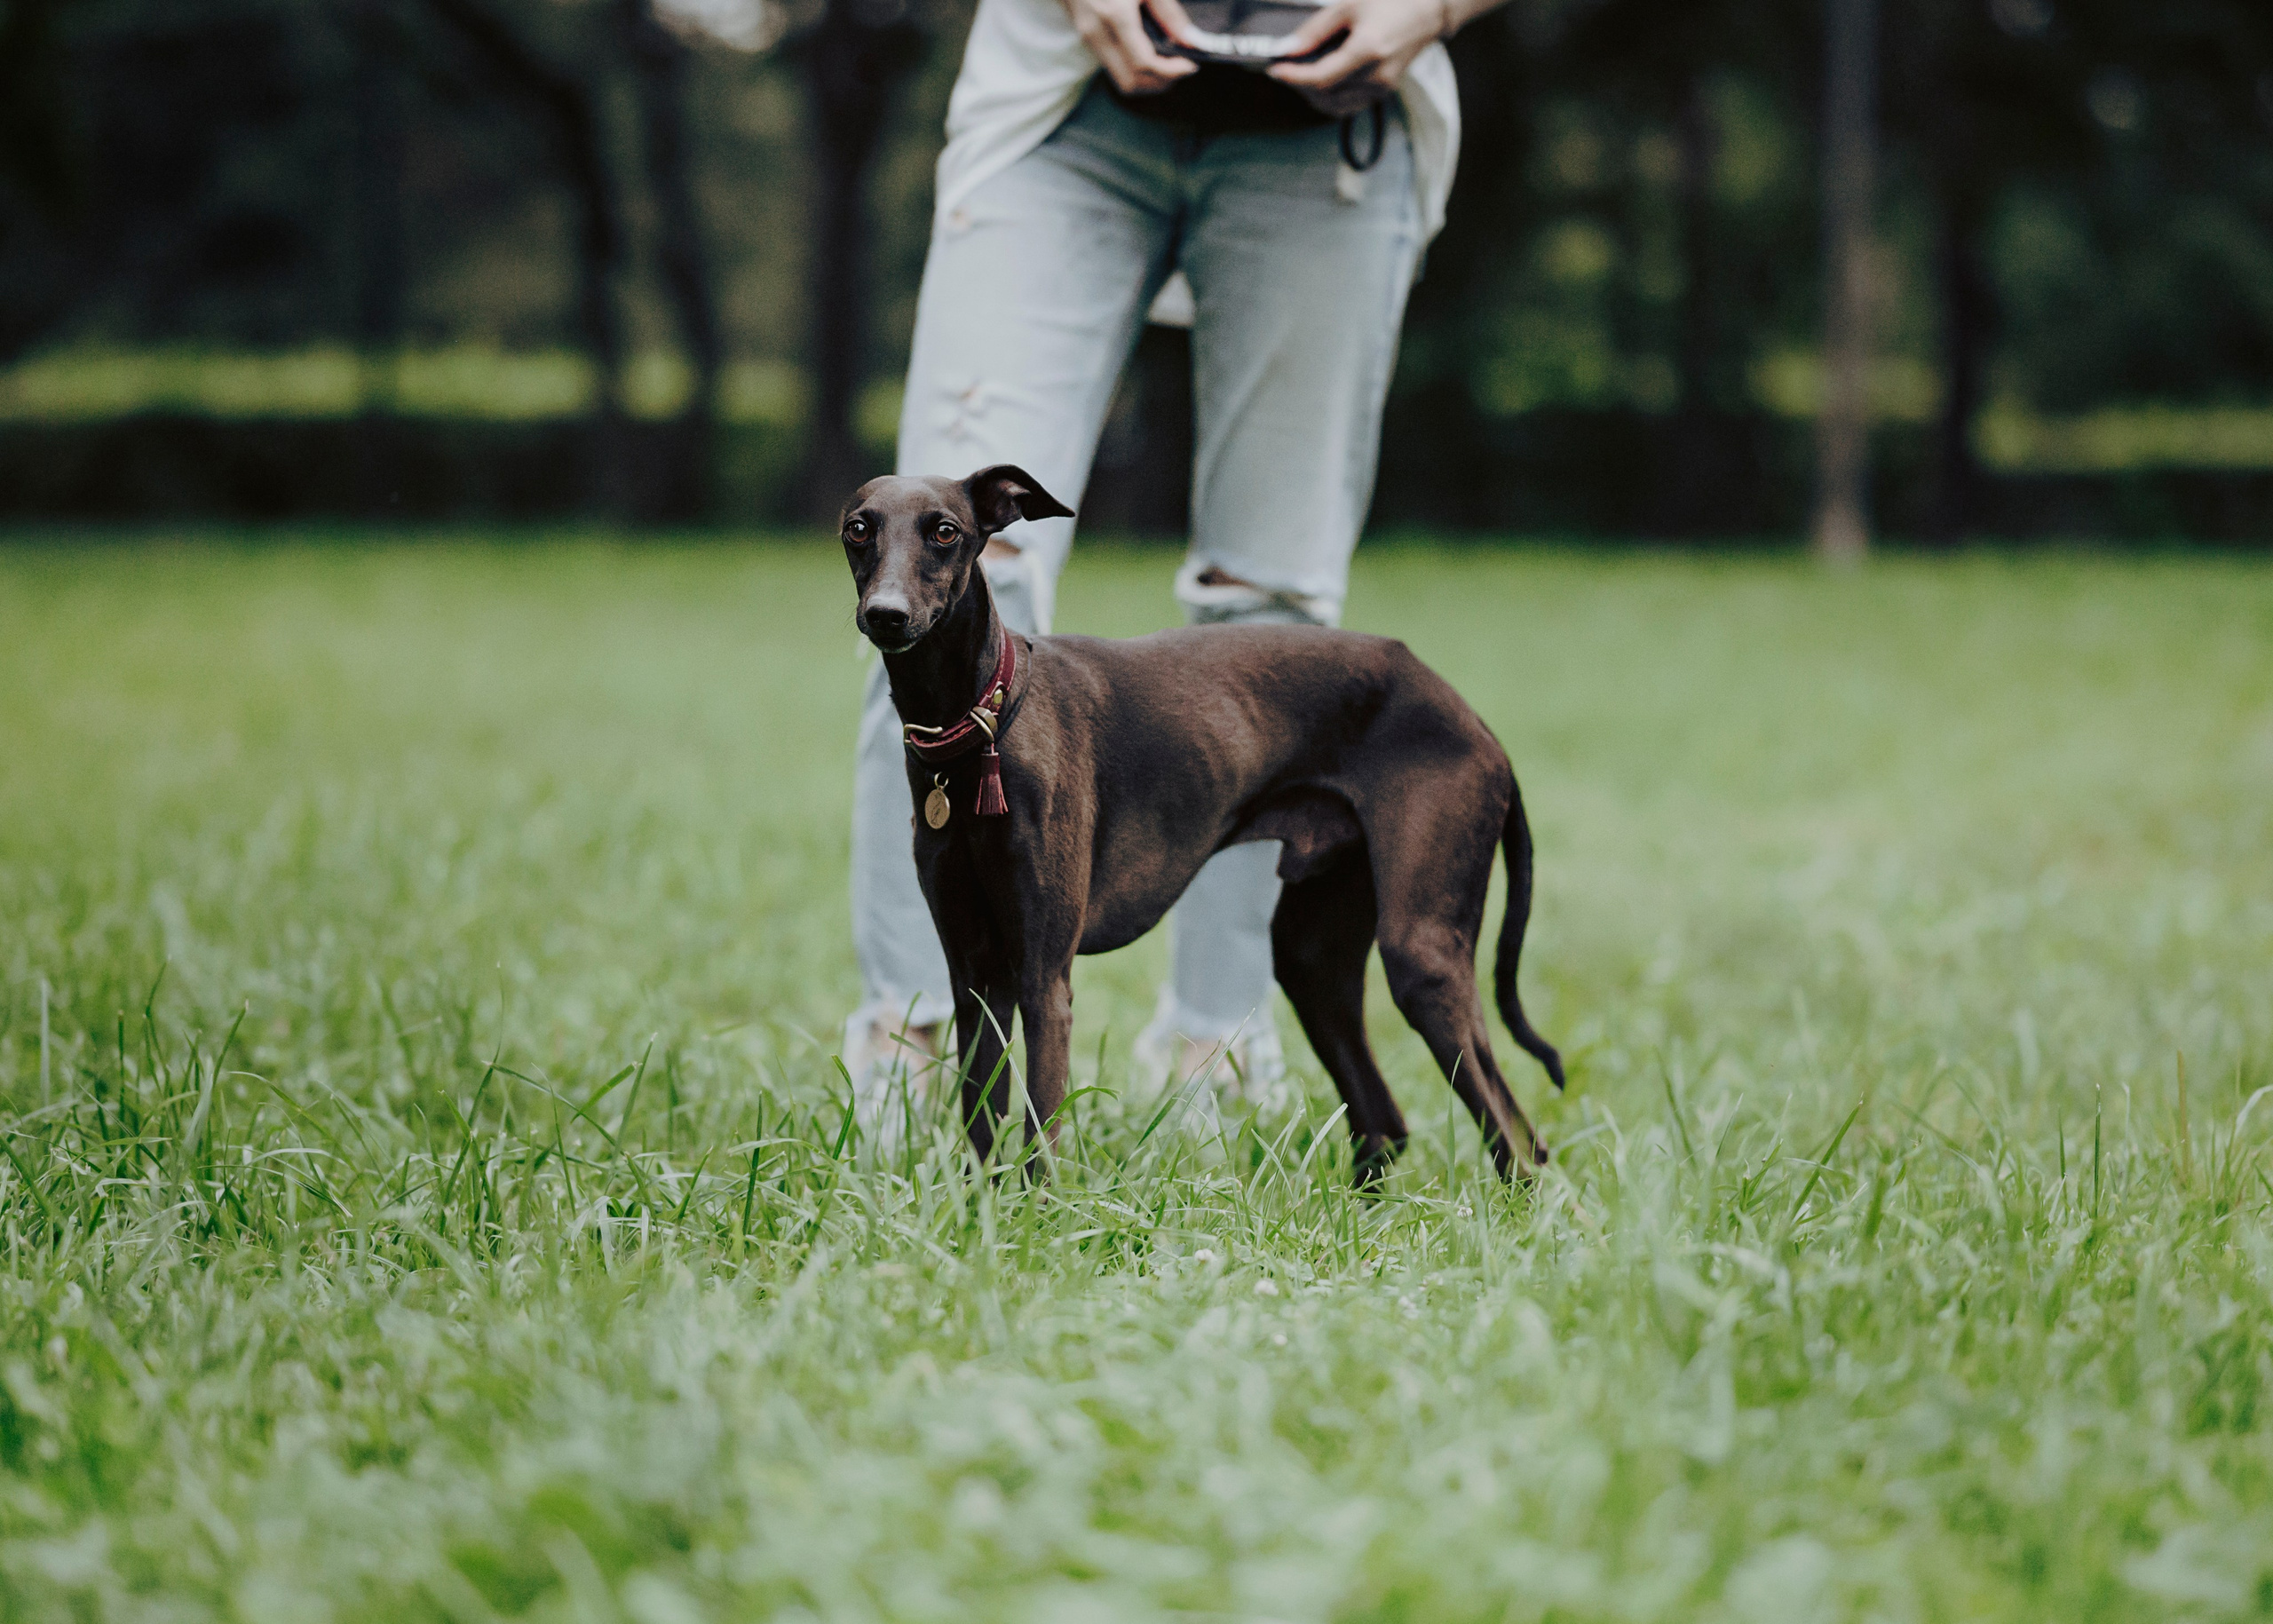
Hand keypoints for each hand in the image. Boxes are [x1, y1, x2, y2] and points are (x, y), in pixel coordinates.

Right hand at [1061, 0, 1199, 94]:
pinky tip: (1149, 54)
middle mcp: (1098, 32)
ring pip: (1121, 80)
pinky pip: (1114, 68)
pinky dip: (1135, 70)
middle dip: (1160, 82)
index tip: (1190, 65)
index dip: (1171, 72)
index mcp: (1115, 15)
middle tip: (1180, 67)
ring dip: (1148, 80)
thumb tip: (1189, 41)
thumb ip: (1169, 13)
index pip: (1144, 64)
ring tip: (1167, 64)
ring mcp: (1089, 38)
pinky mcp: (1087, 38)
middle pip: (1131, 82)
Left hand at [1268, 0, 1450, 116]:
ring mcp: (1381, 88)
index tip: (1275, 68)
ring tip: (1302, 73)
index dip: (1293, 77)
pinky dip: (1330, 97)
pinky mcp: (1383, 92)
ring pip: (1334, 106)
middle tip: (1286, 66)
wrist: (1429, 10)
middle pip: (1324, 95)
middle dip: (1299, 84)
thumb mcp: (1348, 5)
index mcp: (1367, 50)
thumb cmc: (1391, 0)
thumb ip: (1315, 30)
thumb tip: (1287, 49)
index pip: (1320, 79)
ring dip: (1313, 94)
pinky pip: (1348, 104)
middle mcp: (1376, 76)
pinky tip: (1322, 80)